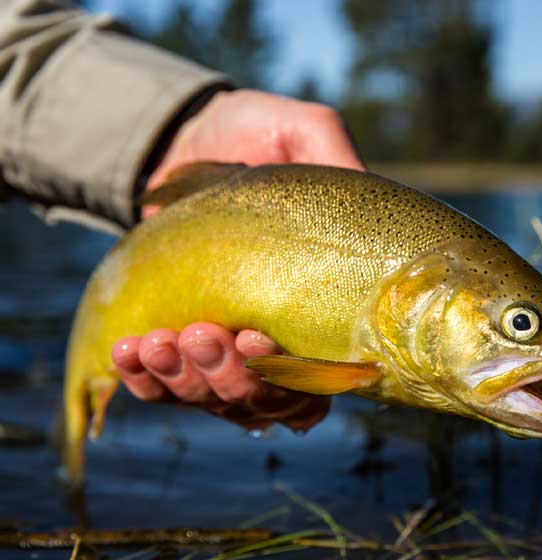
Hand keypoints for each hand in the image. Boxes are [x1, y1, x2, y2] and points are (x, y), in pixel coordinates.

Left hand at [113, 90, 362, 430]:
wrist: (184, 139)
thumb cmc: (253, 134)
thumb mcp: (302, 132)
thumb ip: (337, 157)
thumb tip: (365, 195)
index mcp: (321, 304)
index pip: (319, 377)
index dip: (290, 378)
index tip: (253, 337)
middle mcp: (278, 336)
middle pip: (263, 400)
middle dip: (230, 378)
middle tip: (202, 334)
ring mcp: (227, 346)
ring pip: (213, 399)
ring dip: (184, 381)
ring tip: (157, 343)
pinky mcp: (180, 342)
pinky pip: (164, 386)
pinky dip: (146, 379)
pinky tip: (130, 351)